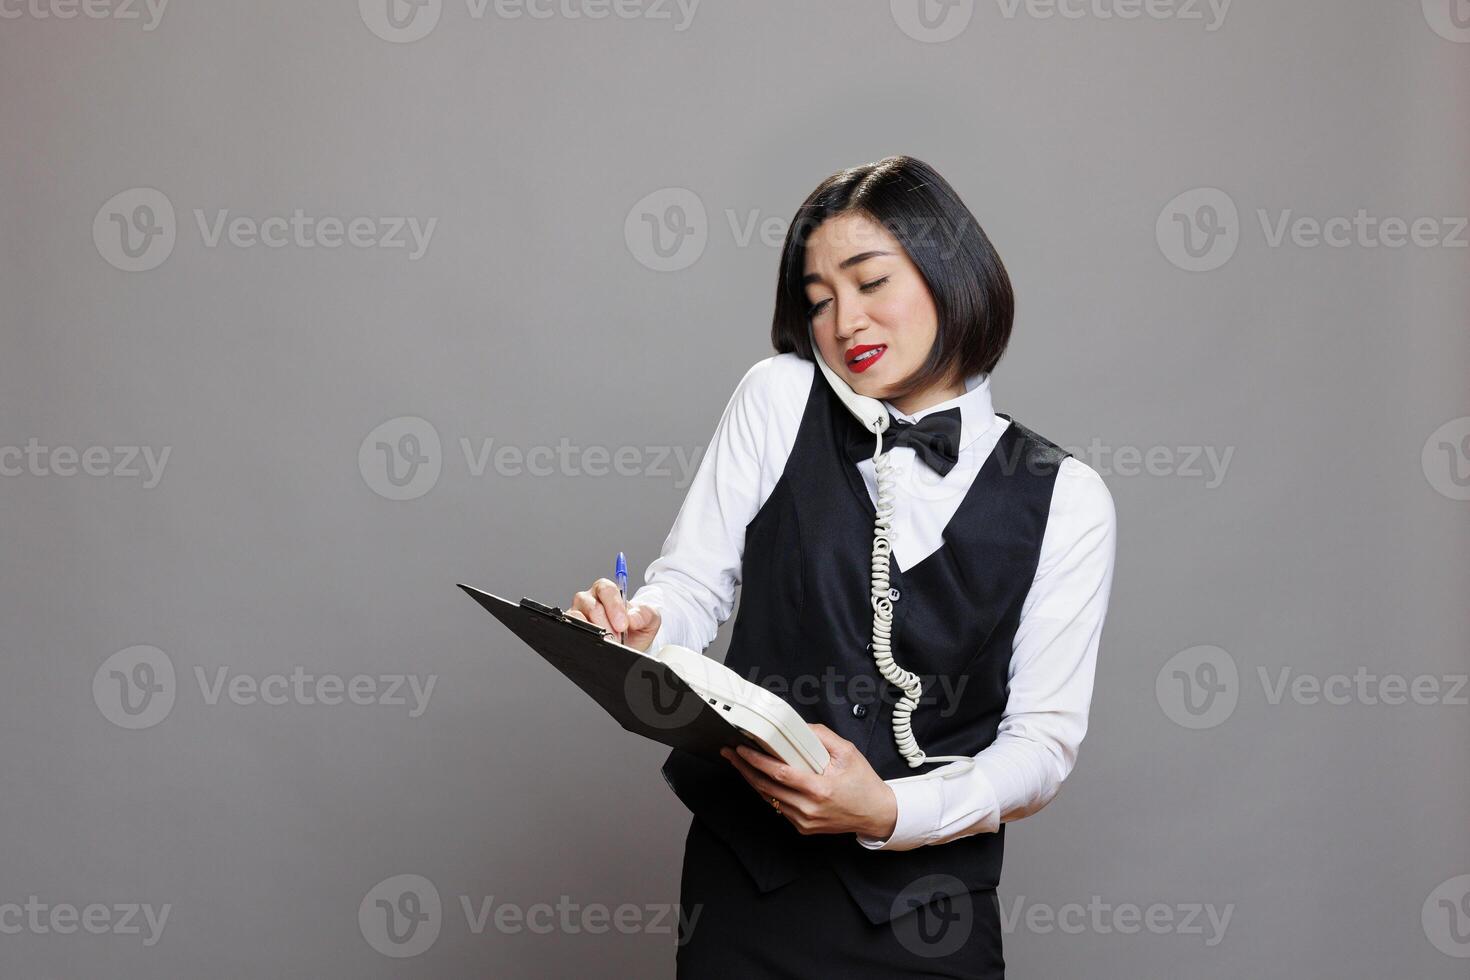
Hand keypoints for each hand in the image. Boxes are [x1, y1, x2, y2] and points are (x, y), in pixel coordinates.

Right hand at [565, 578, 660, 651]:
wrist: (629, 649)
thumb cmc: (635, 630)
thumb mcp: (649, 620)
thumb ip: (645, 614)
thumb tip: (632, 618)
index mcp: (607, 591)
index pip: (606, 589)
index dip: (614, 606)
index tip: (623, 625)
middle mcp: (590, 599)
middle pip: (593, 606)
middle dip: (607, 625)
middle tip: (618, 639)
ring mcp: (578, 613)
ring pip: (579, 617)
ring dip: (596, 633)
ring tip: (609, 643)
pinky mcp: (570, 627)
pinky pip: (570, 628)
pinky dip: (583, 637)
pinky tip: (594, 644)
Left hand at [721, 724, 897, 839]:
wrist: (875, 813)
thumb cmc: (863, 783)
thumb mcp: (847, 752)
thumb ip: (821, 737)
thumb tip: (797, 728)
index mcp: (820, 789)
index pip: (780, 773)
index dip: (757, 761)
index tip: (742, 749)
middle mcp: (809, 808)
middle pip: (766, 787)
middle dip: (745, 769)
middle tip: (731, 754)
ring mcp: (804, 821)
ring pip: (769, 799)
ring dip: (752, 780)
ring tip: (740, 763)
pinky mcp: (803, 827)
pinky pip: (779, 807)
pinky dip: (768, 792)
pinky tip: (760, 778)